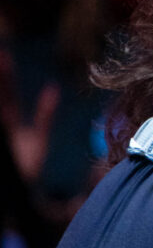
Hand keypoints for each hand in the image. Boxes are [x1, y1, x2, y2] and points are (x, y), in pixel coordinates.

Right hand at [0, 53, 58, 187]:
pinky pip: (7, 117)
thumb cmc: (28, 165)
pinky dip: (2, 106)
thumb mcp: (37, 137)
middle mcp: (1, 127)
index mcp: (9, 122)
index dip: (5, 74)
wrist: (21, 194)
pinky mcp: (2, 146)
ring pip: (1, 106)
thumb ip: (44, 114)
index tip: (4, 53)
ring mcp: (2, 135)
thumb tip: (52, 88)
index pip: (6, 93)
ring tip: (0, 64)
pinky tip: (1, 102)